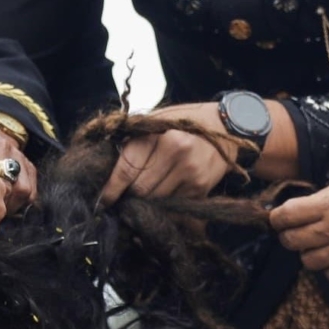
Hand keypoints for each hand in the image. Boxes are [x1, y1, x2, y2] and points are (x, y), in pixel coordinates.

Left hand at [98, 104, 242, 204]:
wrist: (225, 125)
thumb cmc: (182, 121)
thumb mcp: (155, 122)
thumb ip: (132, 143)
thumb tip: (107, 174)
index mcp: (158, 134)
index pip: (126, 169)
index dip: (111, 190)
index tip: (102, 202)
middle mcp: (175, 153)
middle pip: (140, 190)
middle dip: (129, 196)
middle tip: (123, 196)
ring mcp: (191, 172)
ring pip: (156, 201)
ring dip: (147, 202)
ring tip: (145, 194)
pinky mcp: (201, 188)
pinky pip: (174, 206)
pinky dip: (165, 205)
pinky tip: (164, 194)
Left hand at [268, 175, 328, 280]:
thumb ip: (325, 196)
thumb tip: (303, 206)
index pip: (286, 215)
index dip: (277, 218)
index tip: (279, 220)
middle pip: (291, 241)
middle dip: (289, 237)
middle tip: (298, 233)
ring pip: (307, 262)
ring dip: (310, 253)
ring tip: (321, 246)